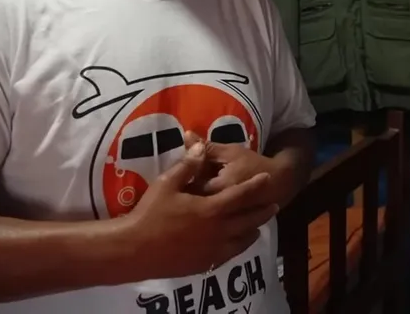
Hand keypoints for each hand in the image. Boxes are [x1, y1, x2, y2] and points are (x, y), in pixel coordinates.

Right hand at [119, 132, 279, 280]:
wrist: (134, 250)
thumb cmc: (150, 214)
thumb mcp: (167, 184)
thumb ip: (188, 165)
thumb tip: (200, 145)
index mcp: (211, 209)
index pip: (241, 195)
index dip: (255, 185)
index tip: (267, 178)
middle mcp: (219, 231)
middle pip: (249, 220)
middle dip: (263, 211)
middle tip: (274, 205)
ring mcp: (213, 250)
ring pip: (243, 240)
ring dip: (253, 230)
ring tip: (259, 226)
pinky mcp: (204, 264)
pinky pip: (229, 255)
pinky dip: (238, 247)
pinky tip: (237, 244)